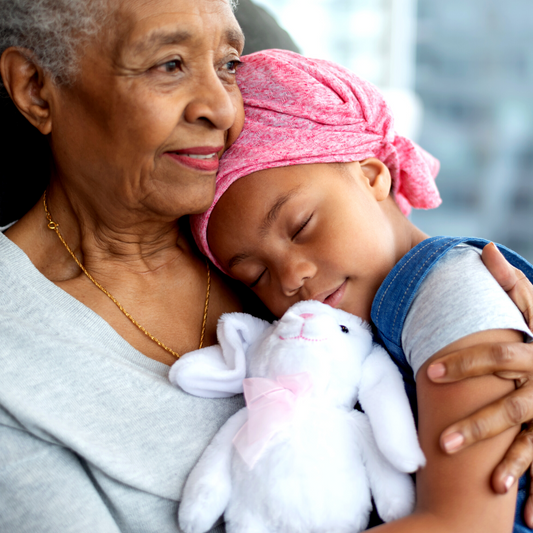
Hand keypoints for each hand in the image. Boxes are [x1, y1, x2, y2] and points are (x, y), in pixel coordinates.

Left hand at [426, 242, 532, 525]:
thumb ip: (510, 282)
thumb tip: (482, 249)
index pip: (496, 356)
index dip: (463, 363)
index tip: (428, 372)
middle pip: (511, 408)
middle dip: (477, 425)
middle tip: (441, 443)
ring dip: (513, 466)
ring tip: (488, 487)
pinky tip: (526, 512)